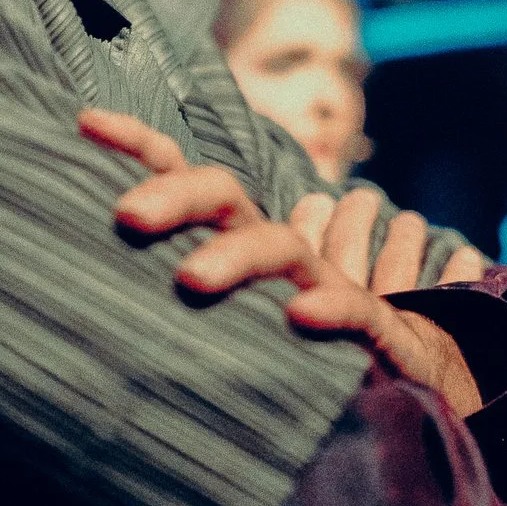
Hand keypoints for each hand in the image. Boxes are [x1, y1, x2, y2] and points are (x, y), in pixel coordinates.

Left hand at [82, 109, 483, 415]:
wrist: (420, 383)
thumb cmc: (307, 357)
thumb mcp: (235, 333)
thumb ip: (181, 313)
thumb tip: (90, 307)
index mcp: (242, 246)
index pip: (189, 180)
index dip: (142, 148)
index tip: (86, 121)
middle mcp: (282, 254)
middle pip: (227, 199)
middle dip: (177, 195)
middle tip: (127, 215)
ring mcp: (330, 285)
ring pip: (283, 249)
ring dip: (239, 257)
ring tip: (191, 280)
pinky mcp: (381, 329)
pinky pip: (358, 310)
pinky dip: (332, 308)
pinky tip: (299, 315)